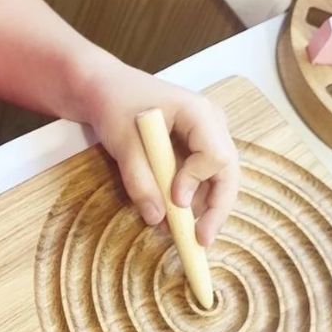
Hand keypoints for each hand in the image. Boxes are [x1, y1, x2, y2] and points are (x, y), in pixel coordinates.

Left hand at [90, 69, 239, 244]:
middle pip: (228, 173)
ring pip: (218, 181)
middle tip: (200, 242)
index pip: (216, 156)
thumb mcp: (122, 142)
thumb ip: (139, 180)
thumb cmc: (114, 104)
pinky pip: (201, 180)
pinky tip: (176, 222)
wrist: (103, 89)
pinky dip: (191, 201)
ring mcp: (205, 137)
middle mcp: (211, 125)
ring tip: (186, 238)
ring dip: (204, 210)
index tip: (175, 200)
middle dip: (216, 209)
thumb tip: (157, 219)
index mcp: (199, 113)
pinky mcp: (193, 150)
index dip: (197, 182)